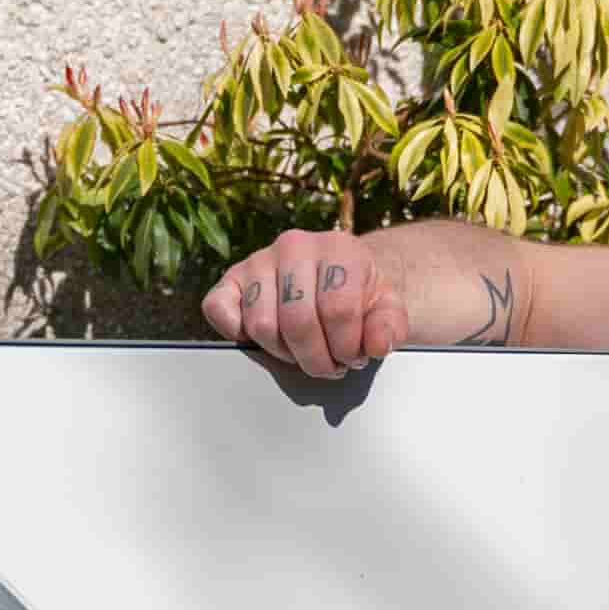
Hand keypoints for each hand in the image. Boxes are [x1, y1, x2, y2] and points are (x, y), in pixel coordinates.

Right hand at [201, 226, 445, 379]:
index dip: (346, 347)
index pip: (338, 311)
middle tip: (329, 364)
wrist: (334, 276)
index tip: (353, 357)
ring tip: (303, 352)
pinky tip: (266, 338)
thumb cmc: (359, 295)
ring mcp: (259, 259)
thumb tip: (376, 345)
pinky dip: (236, 332)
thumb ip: (389, 326)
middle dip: (316, 358)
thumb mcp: (386, 308)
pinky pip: (218, 309)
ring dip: (284, 353)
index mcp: (338, 247)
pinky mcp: (231, 278)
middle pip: (298, 322)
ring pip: (262, 325)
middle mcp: (294, 245)